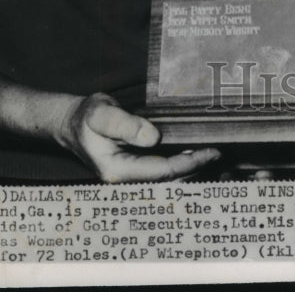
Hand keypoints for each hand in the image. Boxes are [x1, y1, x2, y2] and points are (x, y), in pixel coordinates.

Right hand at [59, 93, 219, 182]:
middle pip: (170, 180)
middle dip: (196, 169)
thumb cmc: (87, 117)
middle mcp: (128, 178)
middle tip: (221, 153)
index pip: (162, 172)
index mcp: (119, 171)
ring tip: (215, 155)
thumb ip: (125, 125)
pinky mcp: (138, 167)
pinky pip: (164, 169)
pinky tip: (197, 152)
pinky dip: (182, 163)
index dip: (189, 163)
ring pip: (169, 178)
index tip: (210, 151)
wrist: (74, 122)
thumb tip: (153, 138)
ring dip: (192, 168)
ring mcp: (133, 174)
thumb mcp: (101, 114)